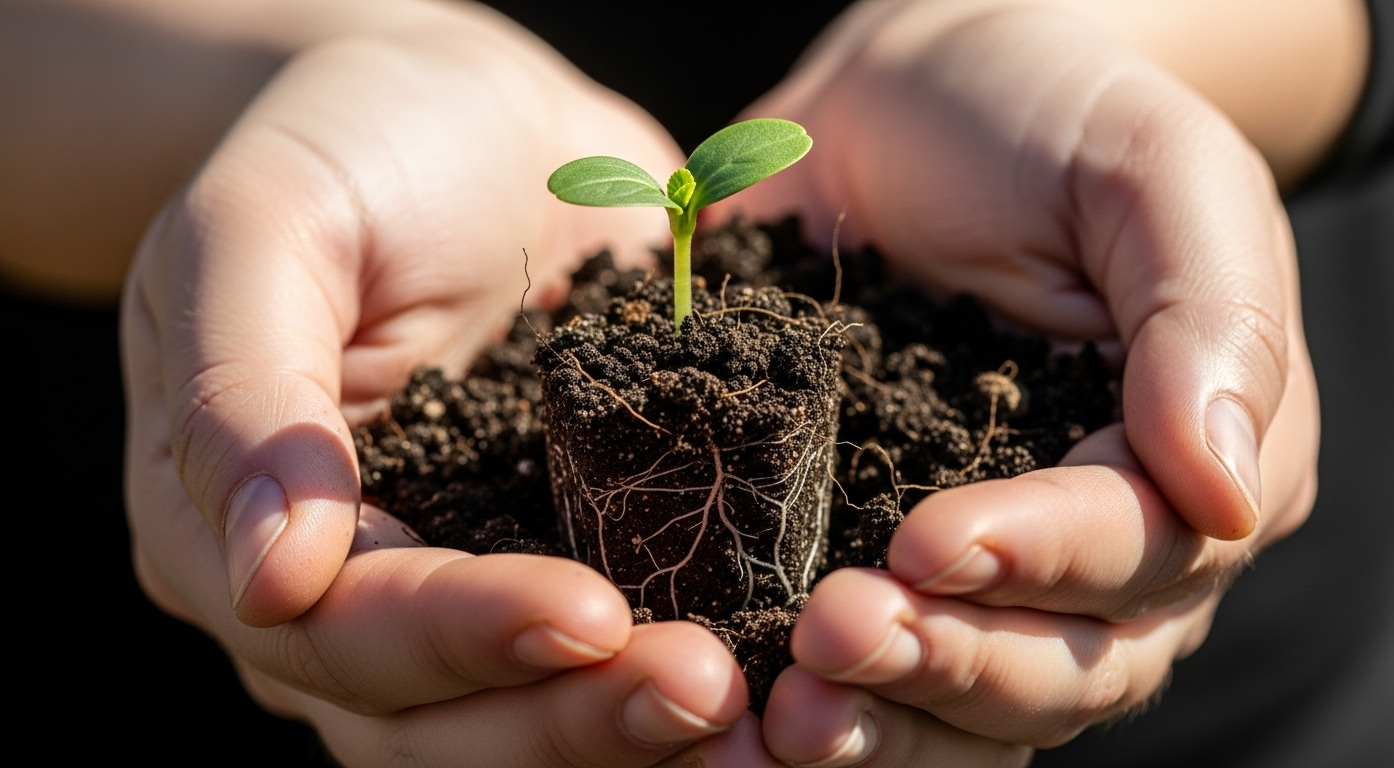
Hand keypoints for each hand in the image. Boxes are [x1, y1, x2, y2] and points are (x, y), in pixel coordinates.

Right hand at [121, 4, 773, 762]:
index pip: (345, 629)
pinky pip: (617, 649)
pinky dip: (681, 674)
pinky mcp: (574, 549)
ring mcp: (467, 578)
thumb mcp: (263, 226)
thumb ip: (243, 393)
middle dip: (575, 716)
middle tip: (706, 690)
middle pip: (442, 718)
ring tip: (760, 713)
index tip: (590, 614)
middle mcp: (353, 586)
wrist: (471, 116)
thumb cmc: (349, 146)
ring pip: (532, 712)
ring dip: (636, 728)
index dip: (463, 638)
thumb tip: (270, 576)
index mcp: (239, 528)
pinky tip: (779, 682)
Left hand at [724, 0, 1319, 761]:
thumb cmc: (1046, 114)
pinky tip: (746, 720)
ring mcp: (989, 567)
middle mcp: (1104, 544)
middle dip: (950, 664)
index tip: (930, 541)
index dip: (1043, 563)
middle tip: (832, 634)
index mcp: (1194, 455)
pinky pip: (875, 670)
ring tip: (784, 713)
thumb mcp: (1150, 165)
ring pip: (969, 704)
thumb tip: (1228, 486)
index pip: (1145, 549)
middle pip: (1059, 665)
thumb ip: (1206, 314)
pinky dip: (829, 709)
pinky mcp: (873, 551)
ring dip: (883, 722)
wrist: (910, 103)